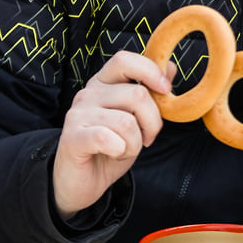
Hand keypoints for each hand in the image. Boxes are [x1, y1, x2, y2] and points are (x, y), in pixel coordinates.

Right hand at [52, 50, 173, 219]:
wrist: (81, 182)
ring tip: (124, 149)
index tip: (166, 91)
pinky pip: (108, 138)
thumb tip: (170, 67)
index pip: (125, 60)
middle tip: (145, 138)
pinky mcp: (72, 137)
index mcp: (103, 84)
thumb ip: (149, 93)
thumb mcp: (135, 119)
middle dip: (152, 122)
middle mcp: (88, 93)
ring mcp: (78, 114)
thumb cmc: (110, 148)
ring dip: (135, 143)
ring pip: (127, 122)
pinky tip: (114, 153)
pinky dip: (120, 150)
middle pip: (137, 95)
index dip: (150, 71)